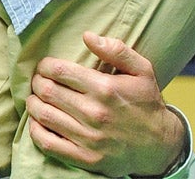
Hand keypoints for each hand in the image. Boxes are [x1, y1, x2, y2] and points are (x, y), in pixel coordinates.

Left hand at [26, 31, 184, 177]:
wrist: (161, 146)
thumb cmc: (147, 104)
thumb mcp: (142, 70)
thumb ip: (116, 50)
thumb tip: (87, 36)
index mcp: (105, 88)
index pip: (58, 71)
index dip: (45, 66)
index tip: (45, 67)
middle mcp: (95, 113)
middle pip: (47, 91)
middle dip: (37, 82)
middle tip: (38, 81)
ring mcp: (89, 138)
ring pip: (44, 115)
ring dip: (33, 103)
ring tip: (36, 98)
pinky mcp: (85, 159)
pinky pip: (48, 143)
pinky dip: (35, 130)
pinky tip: (37, 122)